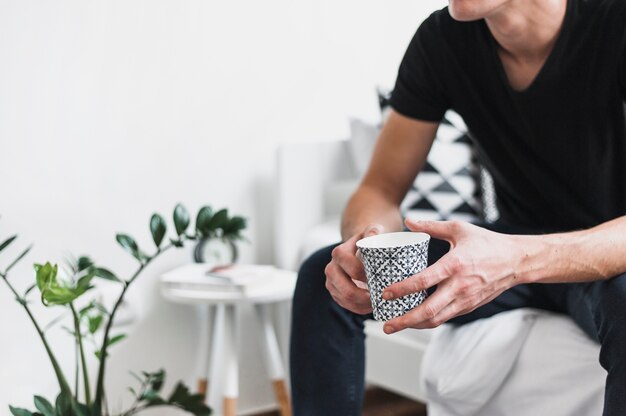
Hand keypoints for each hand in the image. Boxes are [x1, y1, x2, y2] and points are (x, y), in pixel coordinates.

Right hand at [325, 224, 384, 313]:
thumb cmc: (369, 241)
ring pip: (345, 300)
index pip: (350, 266)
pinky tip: (371, 306)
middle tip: (380, 296)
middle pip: (346, 288)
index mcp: (339, 253)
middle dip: (364, 295)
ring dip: (363, 304)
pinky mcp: (335, 293)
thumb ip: (373, 230)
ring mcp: (331, 282)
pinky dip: (360, 308)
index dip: (365, 274)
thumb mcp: (372, 232)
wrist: (360, 249)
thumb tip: (373, 235)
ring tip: (377, 302)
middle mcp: (331, 268)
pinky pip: (346, 306)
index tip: (380, 277)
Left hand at [382, 219, 523, 332]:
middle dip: (404, 320)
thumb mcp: (459, 228)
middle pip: (428, 310)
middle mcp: (459, 286)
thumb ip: (431, 226)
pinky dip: (428, 321)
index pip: (424, 281)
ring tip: (395, 325)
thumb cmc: (486, 243)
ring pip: (436, 320)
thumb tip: (408, 221)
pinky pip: (445, 318)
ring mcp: (465, 300)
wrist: (516, 261)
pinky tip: (414, 319)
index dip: (402, 289)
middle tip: (386, 324)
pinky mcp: (468, 307)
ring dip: (414, 325)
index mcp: (454, 265)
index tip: (385, 293)